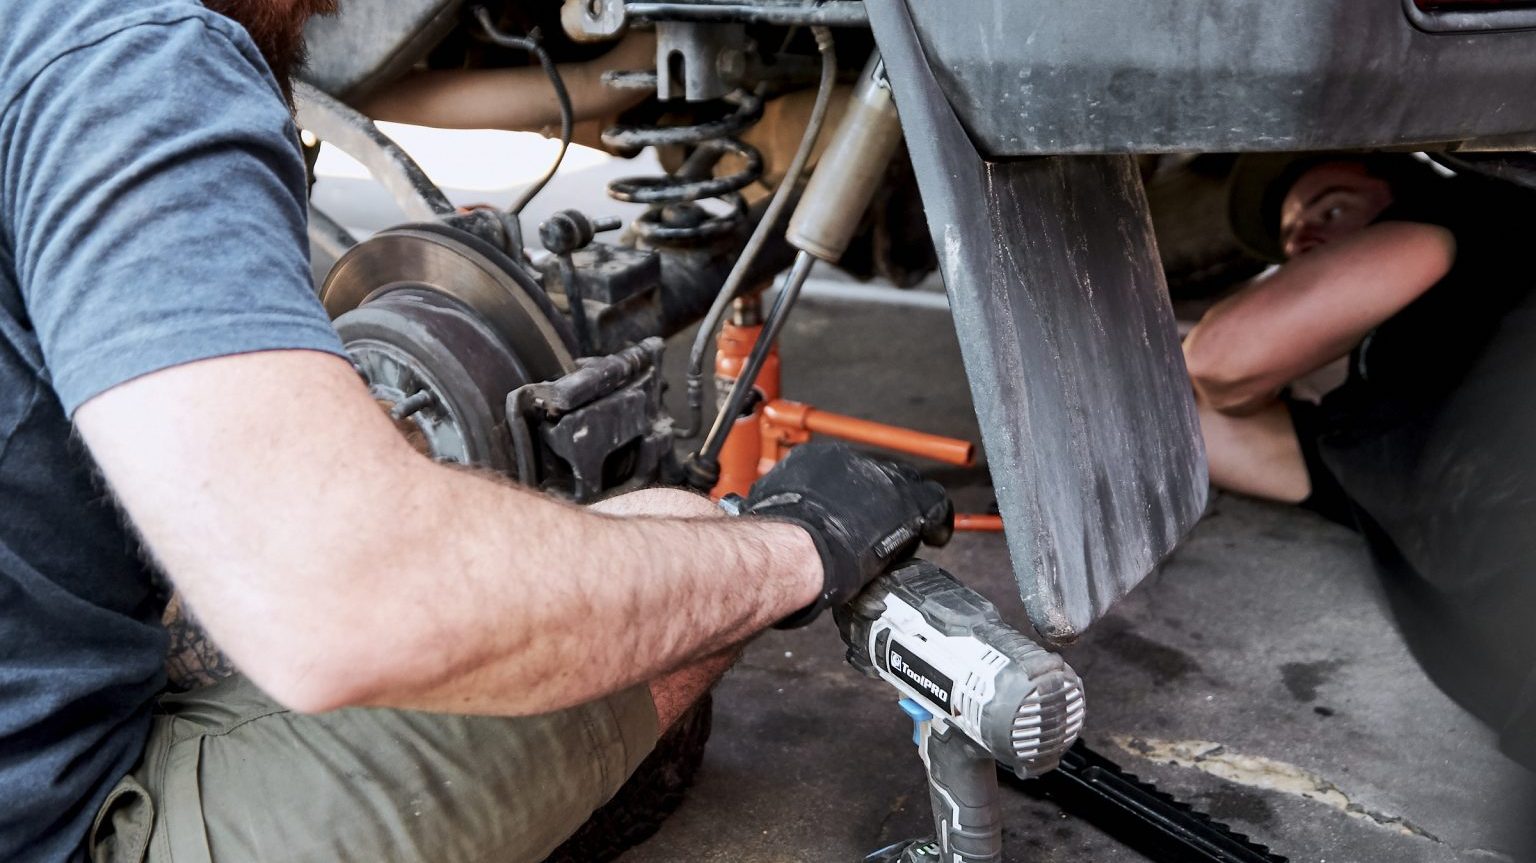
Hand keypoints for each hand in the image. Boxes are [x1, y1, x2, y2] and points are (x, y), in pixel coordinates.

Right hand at [742, 443, 952, 626]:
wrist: (800, 546)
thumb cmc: (779, 536)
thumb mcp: (772, 510)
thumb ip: (784, 508)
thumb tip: (775, 518)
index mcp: (818, 459)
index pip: (846, 472)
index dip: (856, 495)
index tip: (853, 513)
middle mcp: (853, 460)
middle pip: (877, 476)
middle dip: (880, 500)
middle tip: (876, 525)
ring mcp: (882, 478)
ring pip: (906, 487)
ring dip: (904, 510)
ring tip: (902, 533)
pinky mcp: (907, 501)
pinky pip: (934, 504)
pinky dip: (938, 522)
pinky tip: (937, 536)